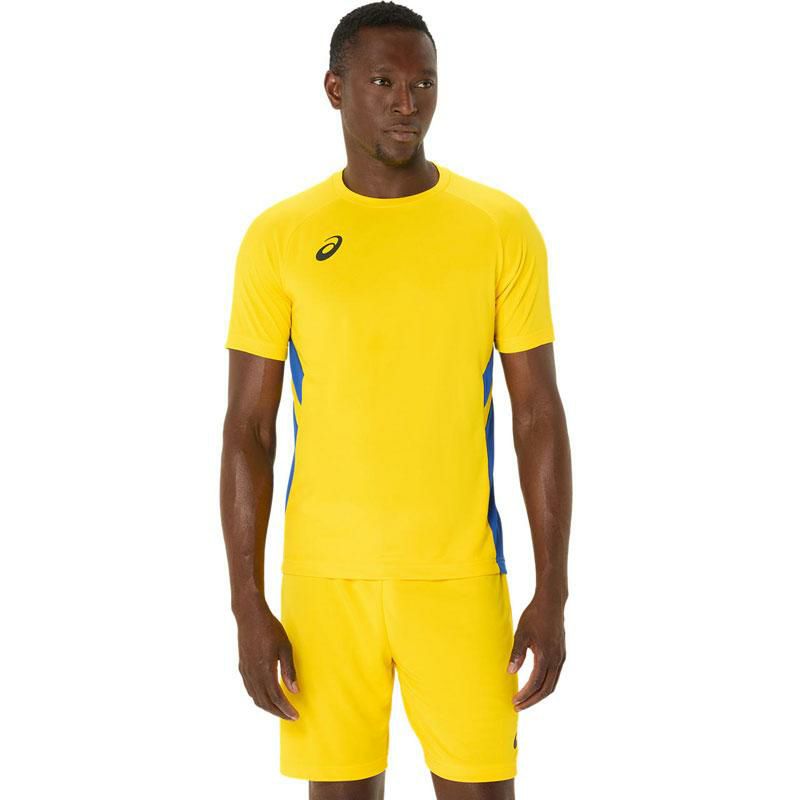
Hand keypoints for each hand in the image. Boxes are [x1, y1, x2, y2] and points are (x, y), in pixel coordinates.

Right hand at [236, 601, 299, 720]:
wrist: (249, 616)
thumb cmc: (270, 628)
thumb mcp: (285, 647)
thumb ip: (289, 670)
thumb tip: (294, 690)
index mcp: (264, 670)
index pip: (276, 697)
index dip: (286, 709)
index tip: (296, 715)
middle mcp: (252, 674)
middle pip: (265, 702)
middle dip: (278, 712)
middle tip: (290, 716)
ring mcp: (245, 672)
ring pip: (256, 698)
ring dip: (268, 707)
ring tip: (280, 710)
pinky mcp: (242, 667)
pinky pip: (250, 689)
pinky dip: (259, 698)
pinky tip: (266, 697)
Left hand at [507, 593, 565, 709]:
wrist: (551, 603)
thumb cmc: (534, 616)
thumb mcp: (521, 633)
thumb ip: (517, 654)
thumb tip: (510, 672)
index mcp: (546, 656)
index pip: (535, 683)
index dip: (525, 695)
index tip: (514, 702)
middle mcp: (557, 660)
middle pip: (546, 689)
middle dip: (532, 700)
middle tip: (518, 707)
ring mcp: (561, 657)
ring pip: (552, 684)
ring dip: (539, 694)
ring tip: (525, 700)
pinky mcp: (561, 654)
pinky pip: (555, 676)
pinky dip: (545, 685)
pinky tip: (535, 684)